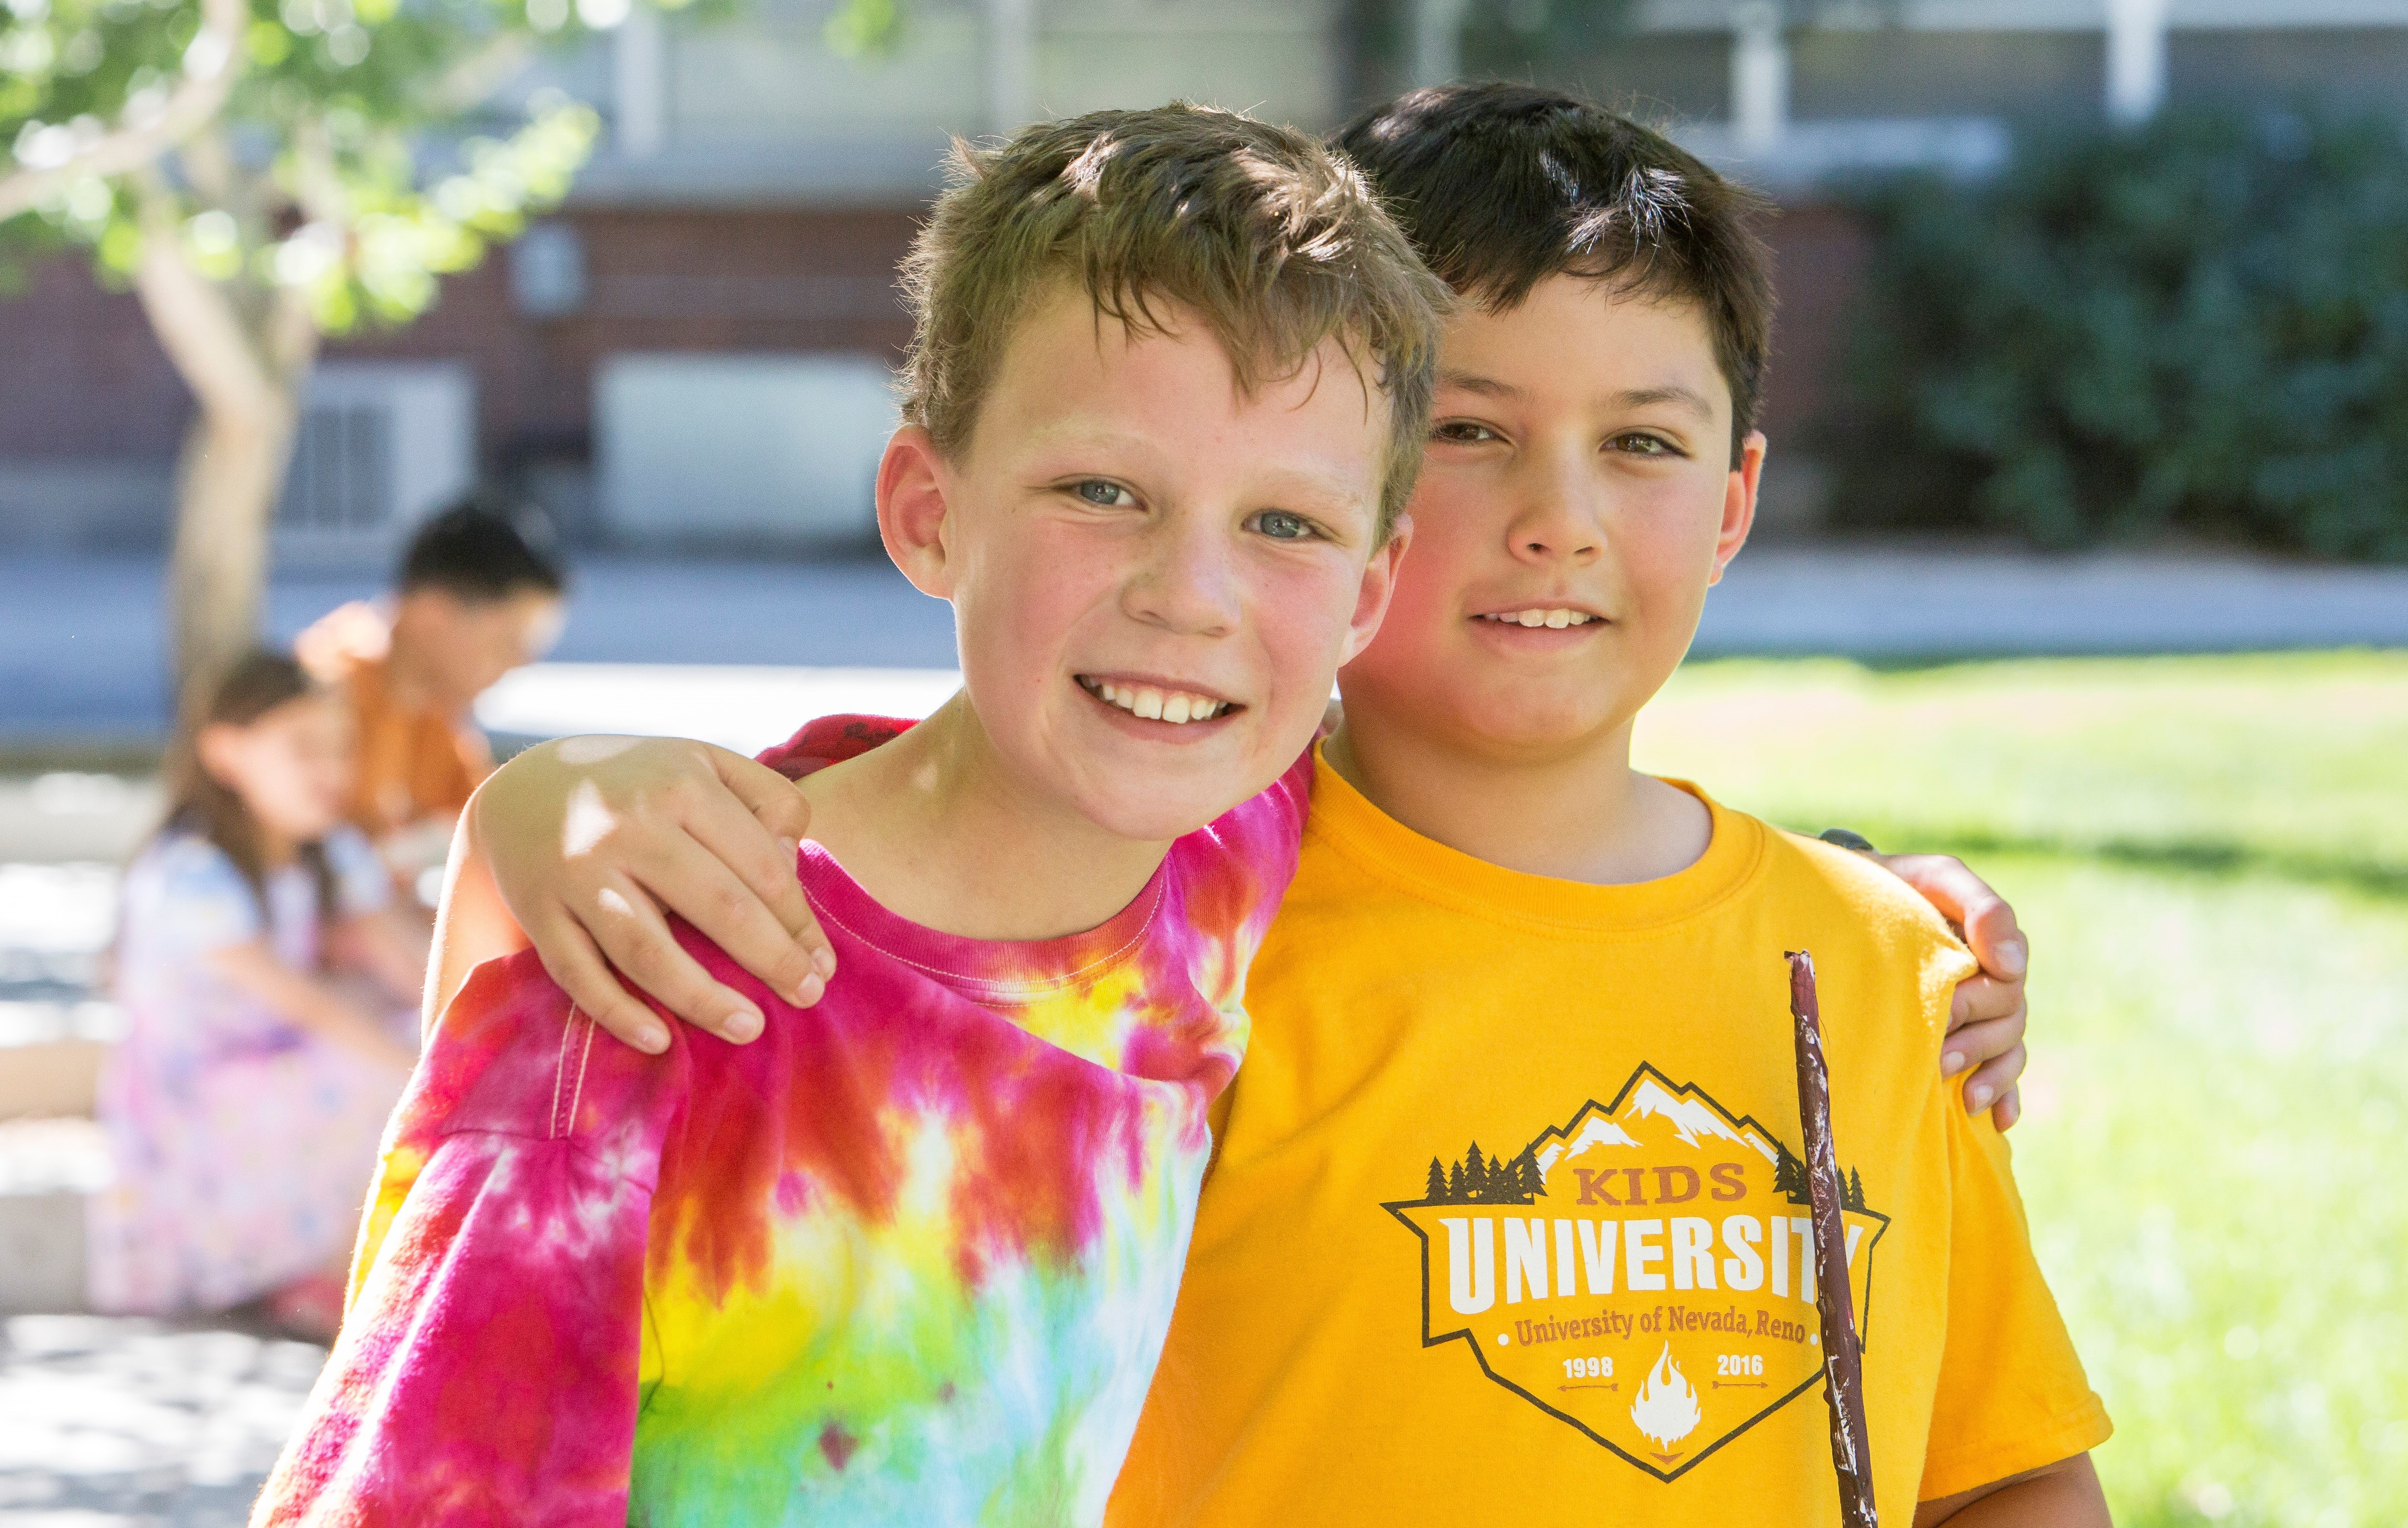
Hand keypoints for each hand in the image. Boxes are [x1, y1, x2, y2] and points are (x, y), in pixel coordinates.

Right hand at [473, 735, 834, 1051]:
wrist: (523, 791)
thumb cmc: (640, 786)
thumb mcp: (705, 764)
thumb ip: (765, 798)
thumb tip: (793, 859)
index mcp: (680, 786)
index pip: (759, 865)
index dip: (798, 920)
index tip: (824, 962)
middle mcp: (627, 827)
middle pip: (717, 906)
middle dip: (772, 959)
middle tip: (808, 997)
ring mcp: (577, 873)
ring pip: (647, 949)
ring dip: (703, 998)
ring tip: (750, 1029)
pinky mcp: (539, 912)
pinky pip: (579, 974)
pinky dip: (618, 1012)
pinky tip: (660, 1040)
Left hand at [1867, 851, 2028, 1130]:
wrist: (1844, 902)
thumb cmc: (1887, 886)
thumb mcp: (1932, 878)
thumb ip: (1980, 906)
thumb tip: (2011, 965)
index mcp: (1986, 941)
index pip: (2008, 973)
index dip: (1982, 994)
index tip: (1953, 1004)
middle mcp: (1988, 977)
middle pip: (2009, 1016)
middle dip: (1976, 1039)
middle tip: (1938, 1057)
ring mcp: (1978, 1011)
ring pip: (2008, 1048)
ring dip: (1989, 1073)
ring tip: (1962, 1096)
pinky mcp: (1964, 1038)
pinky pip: (2002, 1073)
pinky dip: (2004, 1096)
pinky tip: (1997, 1119)